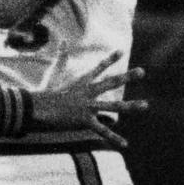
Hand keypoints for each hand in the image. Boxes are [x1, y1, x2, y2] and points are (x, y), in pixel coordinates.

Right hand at [28, 54, 146, 148]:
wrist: (38, 108)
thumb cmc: (43, 92)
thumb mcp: (52, 73)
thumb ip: (60, 57)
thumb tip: (61, 40)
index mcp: (80, 83)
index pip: (98, 68)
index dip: (109, 60)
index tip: (120, 52)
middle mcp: (87, 93)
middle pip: (111, 82)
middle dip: (127, 76)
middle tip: (142, 71)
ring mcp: (88, 107)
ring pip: (113, 106)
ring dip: (130, 106)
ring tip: (145, 105)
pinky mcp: (84, 121)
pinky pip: (102, 130)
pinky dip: (113, 138)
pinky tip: (125, 144)